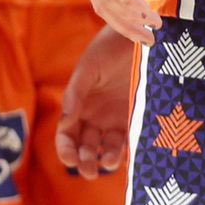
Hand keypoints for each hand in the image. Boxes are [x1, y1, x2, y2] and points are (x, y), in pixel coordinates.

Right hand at [56, 25, 135, 179]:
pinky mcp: (137, 117)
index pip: (66, 135)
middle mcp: (96, 116)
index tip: (69, 159)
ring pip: (106, 148)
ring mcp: (117, 118)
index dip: (65, 149)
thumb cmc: (108, 48)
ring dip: (104, 160)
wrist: (139, 34)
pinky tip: (124, 157)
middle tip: (88, 170)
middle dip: (84, 161)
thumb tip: (65, 123)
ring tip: (106, 162)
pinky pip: (130, 140)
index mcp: (79, 106)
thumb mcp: (88, 69)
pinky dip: (126, 152)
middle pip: (85, 147)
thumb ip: (75, 96)